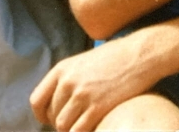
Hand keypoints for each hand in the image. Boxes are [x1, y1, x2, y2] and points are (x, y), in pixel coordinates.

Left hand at [30, 35, 160, 131]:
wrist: (140, 55)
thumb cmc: (117, 57)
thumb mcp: (85, 61)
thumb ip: (69, 78)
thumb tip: (60, 100)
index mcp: (62, 69)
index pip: (37, 100)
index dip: (42, 115)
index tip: (50, 120)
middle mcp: (68, 82)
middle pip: (52, 116)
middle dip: (61, 124)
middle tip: (75, 123)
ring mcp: (82, 95)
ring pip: (63, 126)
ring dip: (71, 130)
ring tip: (83, 126)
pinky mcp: (97, 107)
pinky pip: (79, 131)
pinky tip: (93, 128)